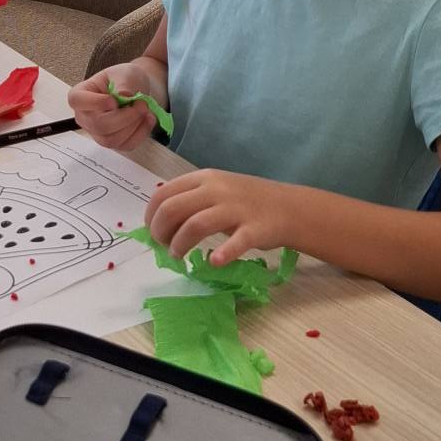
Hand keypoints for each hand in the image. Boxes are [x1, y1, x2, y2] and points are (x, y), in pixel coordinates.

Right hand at [67, 63, 163, 151]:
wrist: (137, 90)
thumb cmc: (124, 79)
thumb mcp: (125, 73)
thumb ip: (123, 82)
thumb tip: (124, 95)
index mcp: (81, 94)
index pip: (77, 101)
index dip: (95, 103)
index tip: (114, 100)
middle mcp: (85, 117)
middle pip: (99, 125)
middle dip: (125, 116)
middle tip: (142, 104)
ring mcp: (97, 133)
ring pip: (112, 139)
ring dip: (134, 125)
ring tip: (145, 109)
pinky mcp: (113, 142)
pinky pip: (125, 145)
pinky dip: (141, 133)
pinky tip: (148, 119)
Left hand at [146, 168, 298, 265]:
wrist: (289, 207)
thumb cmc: (247, 201)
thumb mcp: (216, 190)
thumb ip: (190, 199)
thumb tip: (158, 219)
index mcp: (204, 178)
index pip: (164, 194)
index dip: (150, 216)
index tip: (152, 232)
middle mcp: (217, 190)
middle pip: (173, 209)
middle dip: (159, 232)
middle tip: (163, 246)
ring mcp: (236, 209)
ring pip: (195, 225)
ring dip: (179, 244)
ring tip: (178, 255)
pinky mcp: (254, 230)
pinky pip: (236, 242)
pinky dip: (223, 254)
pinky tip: (214, 261)